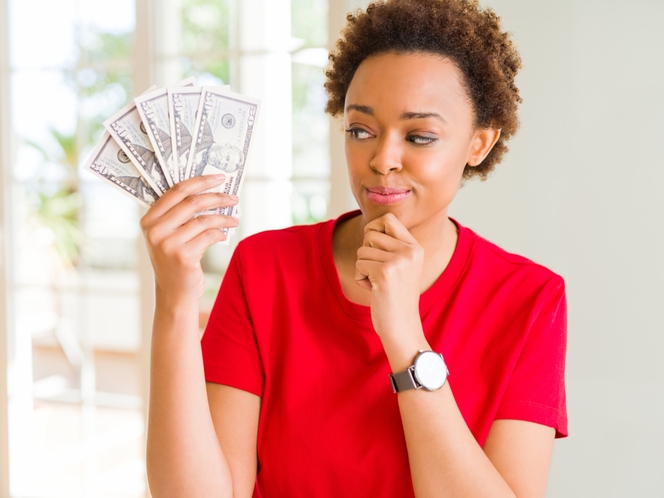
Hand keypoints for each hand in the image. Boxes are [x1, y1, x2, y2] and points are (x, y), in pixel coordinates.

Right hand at [140, 174, 239, 307]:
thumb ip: (179, 215)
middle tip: (233, 197)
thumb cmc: (175, 261)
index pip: (176, 191)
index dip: (200, 181)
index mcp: (148, 220)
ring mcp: (168, 244)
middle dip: (217, 197)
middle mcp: (155, 231)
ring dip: (223, 218)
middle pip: (192, 202)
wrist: (174, 294)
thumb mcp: (168, 236)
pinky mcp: (183, 256)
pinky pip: (209, 236)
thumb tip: (209, 190)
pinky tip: (223, 236)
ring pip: (204, 220)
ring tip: (234, 219)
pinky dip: (220, 234)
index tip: (219, 177)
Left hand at [355, 213, 424, 346]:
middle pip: (370, 234)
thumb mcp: (402, 265)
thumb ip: (392, 245)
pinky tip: (374, 290)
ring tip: (378, 283)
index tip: (374, 247)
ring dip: (363, 268)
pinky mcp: (384, 273)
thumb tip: (370, 226)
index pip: (388, 219)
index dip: (373, 228)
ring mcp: (398, 261)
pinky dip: (360, 279)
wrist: (402, 325)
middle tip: (377, 271)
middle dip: (366, 253)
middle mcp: (410, 251)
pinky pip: (358, 265)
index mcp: (415, 247)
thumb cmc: (396, 296)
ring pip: (362, 251)